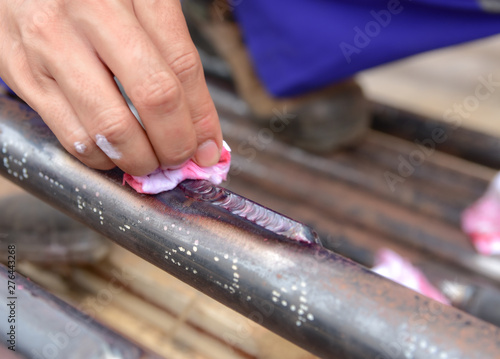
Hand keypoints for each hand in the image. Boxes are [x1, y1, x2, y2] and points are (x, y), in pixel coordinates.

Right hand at [0, 0, 221, 174]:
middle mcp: (89, 11)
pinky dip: (101, 157)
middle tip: (181, 158)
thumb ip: (171, 52)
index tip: (209, 147)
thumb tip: (200, 126)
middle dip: (176, 143)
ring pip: (111, 127)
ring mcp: (50, 41)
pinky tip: (112, 151)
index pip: (183, 66)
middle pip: (155, 97)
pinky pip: (71, 135)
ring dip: (140, 158)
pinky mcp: (19, 70)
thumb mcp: (139, 1)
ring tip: (149, 160)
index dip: (202, 117)